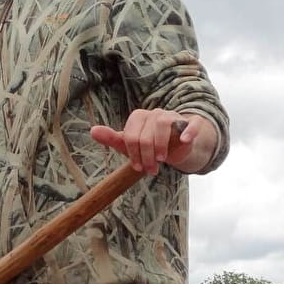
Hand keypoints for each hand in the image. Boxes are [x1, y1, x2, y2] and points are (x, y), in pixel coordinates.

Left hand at [90, 110, 213, 175]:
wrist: (178, 146)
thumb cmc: (151, 145)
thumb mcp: (131, 144)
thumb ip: (112, 138)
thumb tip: (92, 131)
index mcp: (139, 117)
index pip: (131, 136)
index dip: (133, 154)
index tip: (138, 167)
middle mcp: (155, 113)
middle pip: (146, 135)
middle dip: (147, 156)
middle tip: (151, 170)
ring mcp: (173, 116)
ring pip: (164, 125)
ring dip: (161, 147)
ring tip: (161, 161)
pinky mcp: (190, 123)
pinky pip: (191, 123)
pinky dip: (188, 131)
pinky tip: (184, 141)